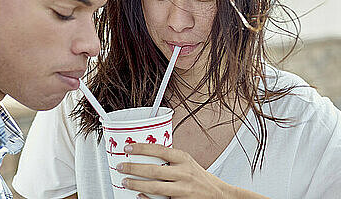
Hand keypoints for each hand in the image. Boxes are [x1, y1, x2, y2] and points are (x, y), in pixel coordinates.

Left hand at [117, 143, 233, 198]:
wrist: (219, 195)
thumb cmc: (200, 178)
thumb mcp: (188, 163)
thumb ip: (171, 159)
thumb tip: (146, 155)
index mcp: (184, 159)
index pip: (160, 150)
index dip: (142, 148)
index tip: (128, 148)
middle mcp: (184, 173)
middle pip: (154, 170)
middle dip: (134, 168)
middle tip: (121, 167)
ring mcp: (183, 189)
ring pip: (155, 187)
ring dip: (137, 184)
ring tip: (126, 182)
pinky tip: (139, 196)